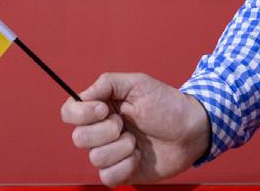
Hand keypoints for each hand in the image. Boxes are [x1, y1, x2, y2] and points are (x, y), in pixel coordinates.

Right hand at [60, 72, 210, 186]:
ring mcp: (111, 153)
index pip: (69, 112)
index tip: (104, 109)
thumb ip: (106, 83)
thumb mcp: (138, 83)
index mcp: (101, 107)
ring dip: (121, 148)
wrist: (190, 129)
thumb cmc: (166, 103)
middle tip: (126, 124)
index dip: (80, 113)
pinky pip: (107, 177)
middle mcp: (101, 131)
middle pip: (79, 138)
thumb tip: (82, 95)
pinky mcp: (121, 172)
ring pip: (95, 158)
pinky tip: (138, 156)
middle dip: (106, 131)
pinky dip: (125, 167)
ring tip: (137, 140)